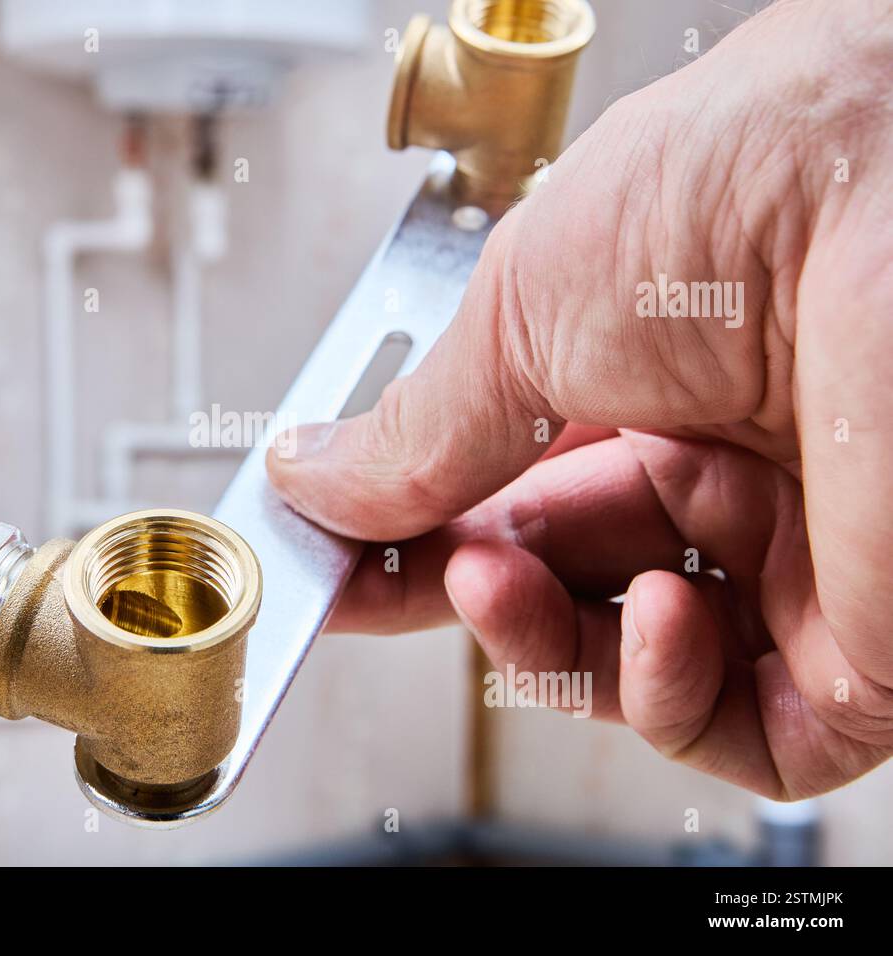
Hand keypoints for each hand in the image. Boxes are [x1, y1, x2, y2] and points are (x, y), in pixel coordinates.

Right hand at [268, 0, 892, 799]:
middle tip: (405, 578)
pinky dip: (661, 696)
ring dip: (542, 643)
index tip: (339, 568)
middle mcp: (718, 473)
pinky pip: (741, 728)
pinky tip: (653, 611)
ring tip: (503, 582)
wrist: (878, 182)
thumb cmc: (730, 192)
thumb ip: (418, 432)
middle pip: (559, 590)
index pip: (508, 504)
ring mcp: (790, 559)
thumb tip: (314, 480)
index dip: (418, 544)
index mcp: (641, 391)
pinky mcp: (858, 642)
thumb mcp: (520, 314)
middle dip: (469, 593)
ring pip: (631, 672)